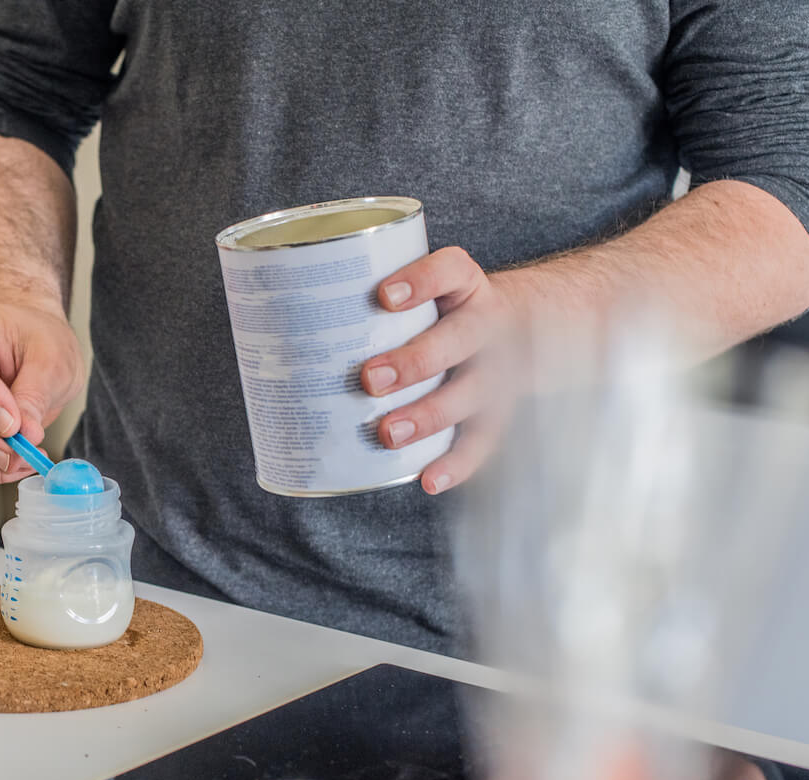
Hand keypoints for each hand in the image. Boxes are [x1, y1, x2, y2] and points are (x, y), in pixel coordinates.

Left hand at [361, 248, 528, 495]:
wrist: (529, 326)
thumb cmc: (446, 310)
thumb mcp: (429, 290)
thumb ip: (375, 302)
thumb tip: (279, 326)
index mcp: (464, 284)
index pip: (450, 270)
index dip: (421, 280)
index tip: (384, 296)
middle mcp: (487, 323)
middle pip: (459, 339)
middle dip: (415, 361)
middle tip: (370, 379)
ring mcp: (498, 368)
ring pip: (471, 393)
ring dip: (429, 415)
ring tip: (387, 435)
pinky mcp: (500, 410)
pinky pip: (484, 440)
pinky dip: (458, 463)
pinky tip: (428, 479)